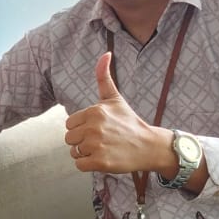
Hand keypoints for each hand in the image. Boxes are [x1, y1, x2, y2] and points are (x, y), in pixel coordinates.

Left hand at [65, 53, 166, 174]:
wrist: (149, 146)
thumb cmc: (129, 122)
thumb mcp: (115, 98)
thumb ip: (104, 77)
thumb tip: (106, 53)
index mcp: (94, 111)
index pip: (70, 124)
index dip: (82, 127)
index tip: (98, 128)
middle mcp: (94, 128)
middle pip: (69, 139)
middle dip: (82, 141)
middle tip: (101, 140)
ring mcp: (97, 146)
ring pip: (74, 152)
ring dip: (85, 153)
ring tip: (103, 149)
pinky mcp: (100, 162)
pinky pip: (80, 165)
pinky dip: (88, 165)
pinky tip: (103, 159)